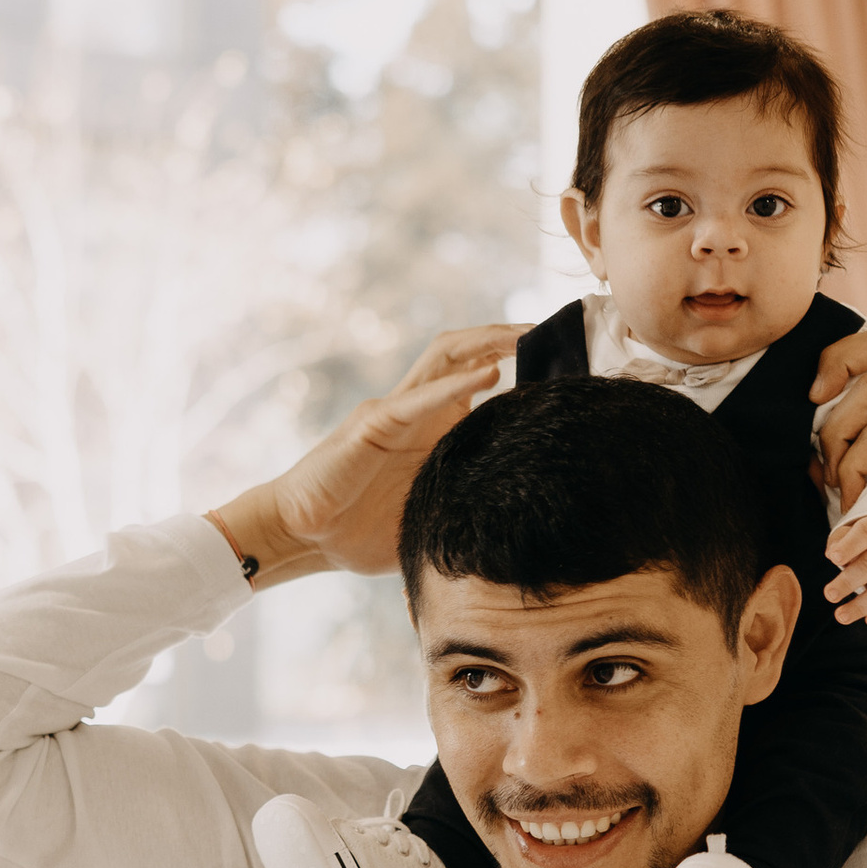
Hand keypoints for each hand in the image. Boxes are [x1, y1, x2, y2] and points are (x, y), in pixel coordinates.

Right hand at [208, 330, 521, 586]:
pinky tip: (489, 374)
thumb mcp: (432, 517)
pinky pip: (418, 399)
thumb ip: (468, 507)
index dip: (513, 363)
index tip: (561, 361)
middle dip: (505, 335)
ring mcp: (394, 413)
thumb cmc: (362, 532)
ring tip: (526, 333)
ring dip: (486, 341)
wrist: (305, 538)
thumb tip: (526, 529)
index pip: (476, 377)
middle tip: (549, 330)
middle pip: (462, 352)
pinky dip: (454, 385)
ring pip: (443, 358)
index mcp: (431, 428)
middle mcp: (415, 410)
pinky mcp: (371, 426)